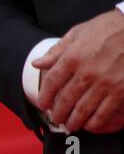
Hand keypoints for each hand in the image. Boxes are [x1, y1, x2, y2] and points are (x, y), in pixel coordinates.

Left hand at [33, 9, 123, 132]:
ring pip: (84, 109)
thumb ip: (57, 51)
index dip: (45, 96)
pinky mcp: (121, 91)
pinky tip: (90, 125)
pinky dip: (95, 122)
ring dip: (74, 120)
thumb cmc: (109, 28)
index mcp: (73, 57)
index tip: (43, 104)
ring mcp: (105, 84)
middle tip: (55, 119)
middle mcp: (86, 73)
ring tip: (70, 125)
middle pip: (66, 99)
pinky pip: (105, 112)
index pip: (52, 82)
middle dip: (58, 112)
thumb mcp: (78, 33)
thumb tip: (37, 63)